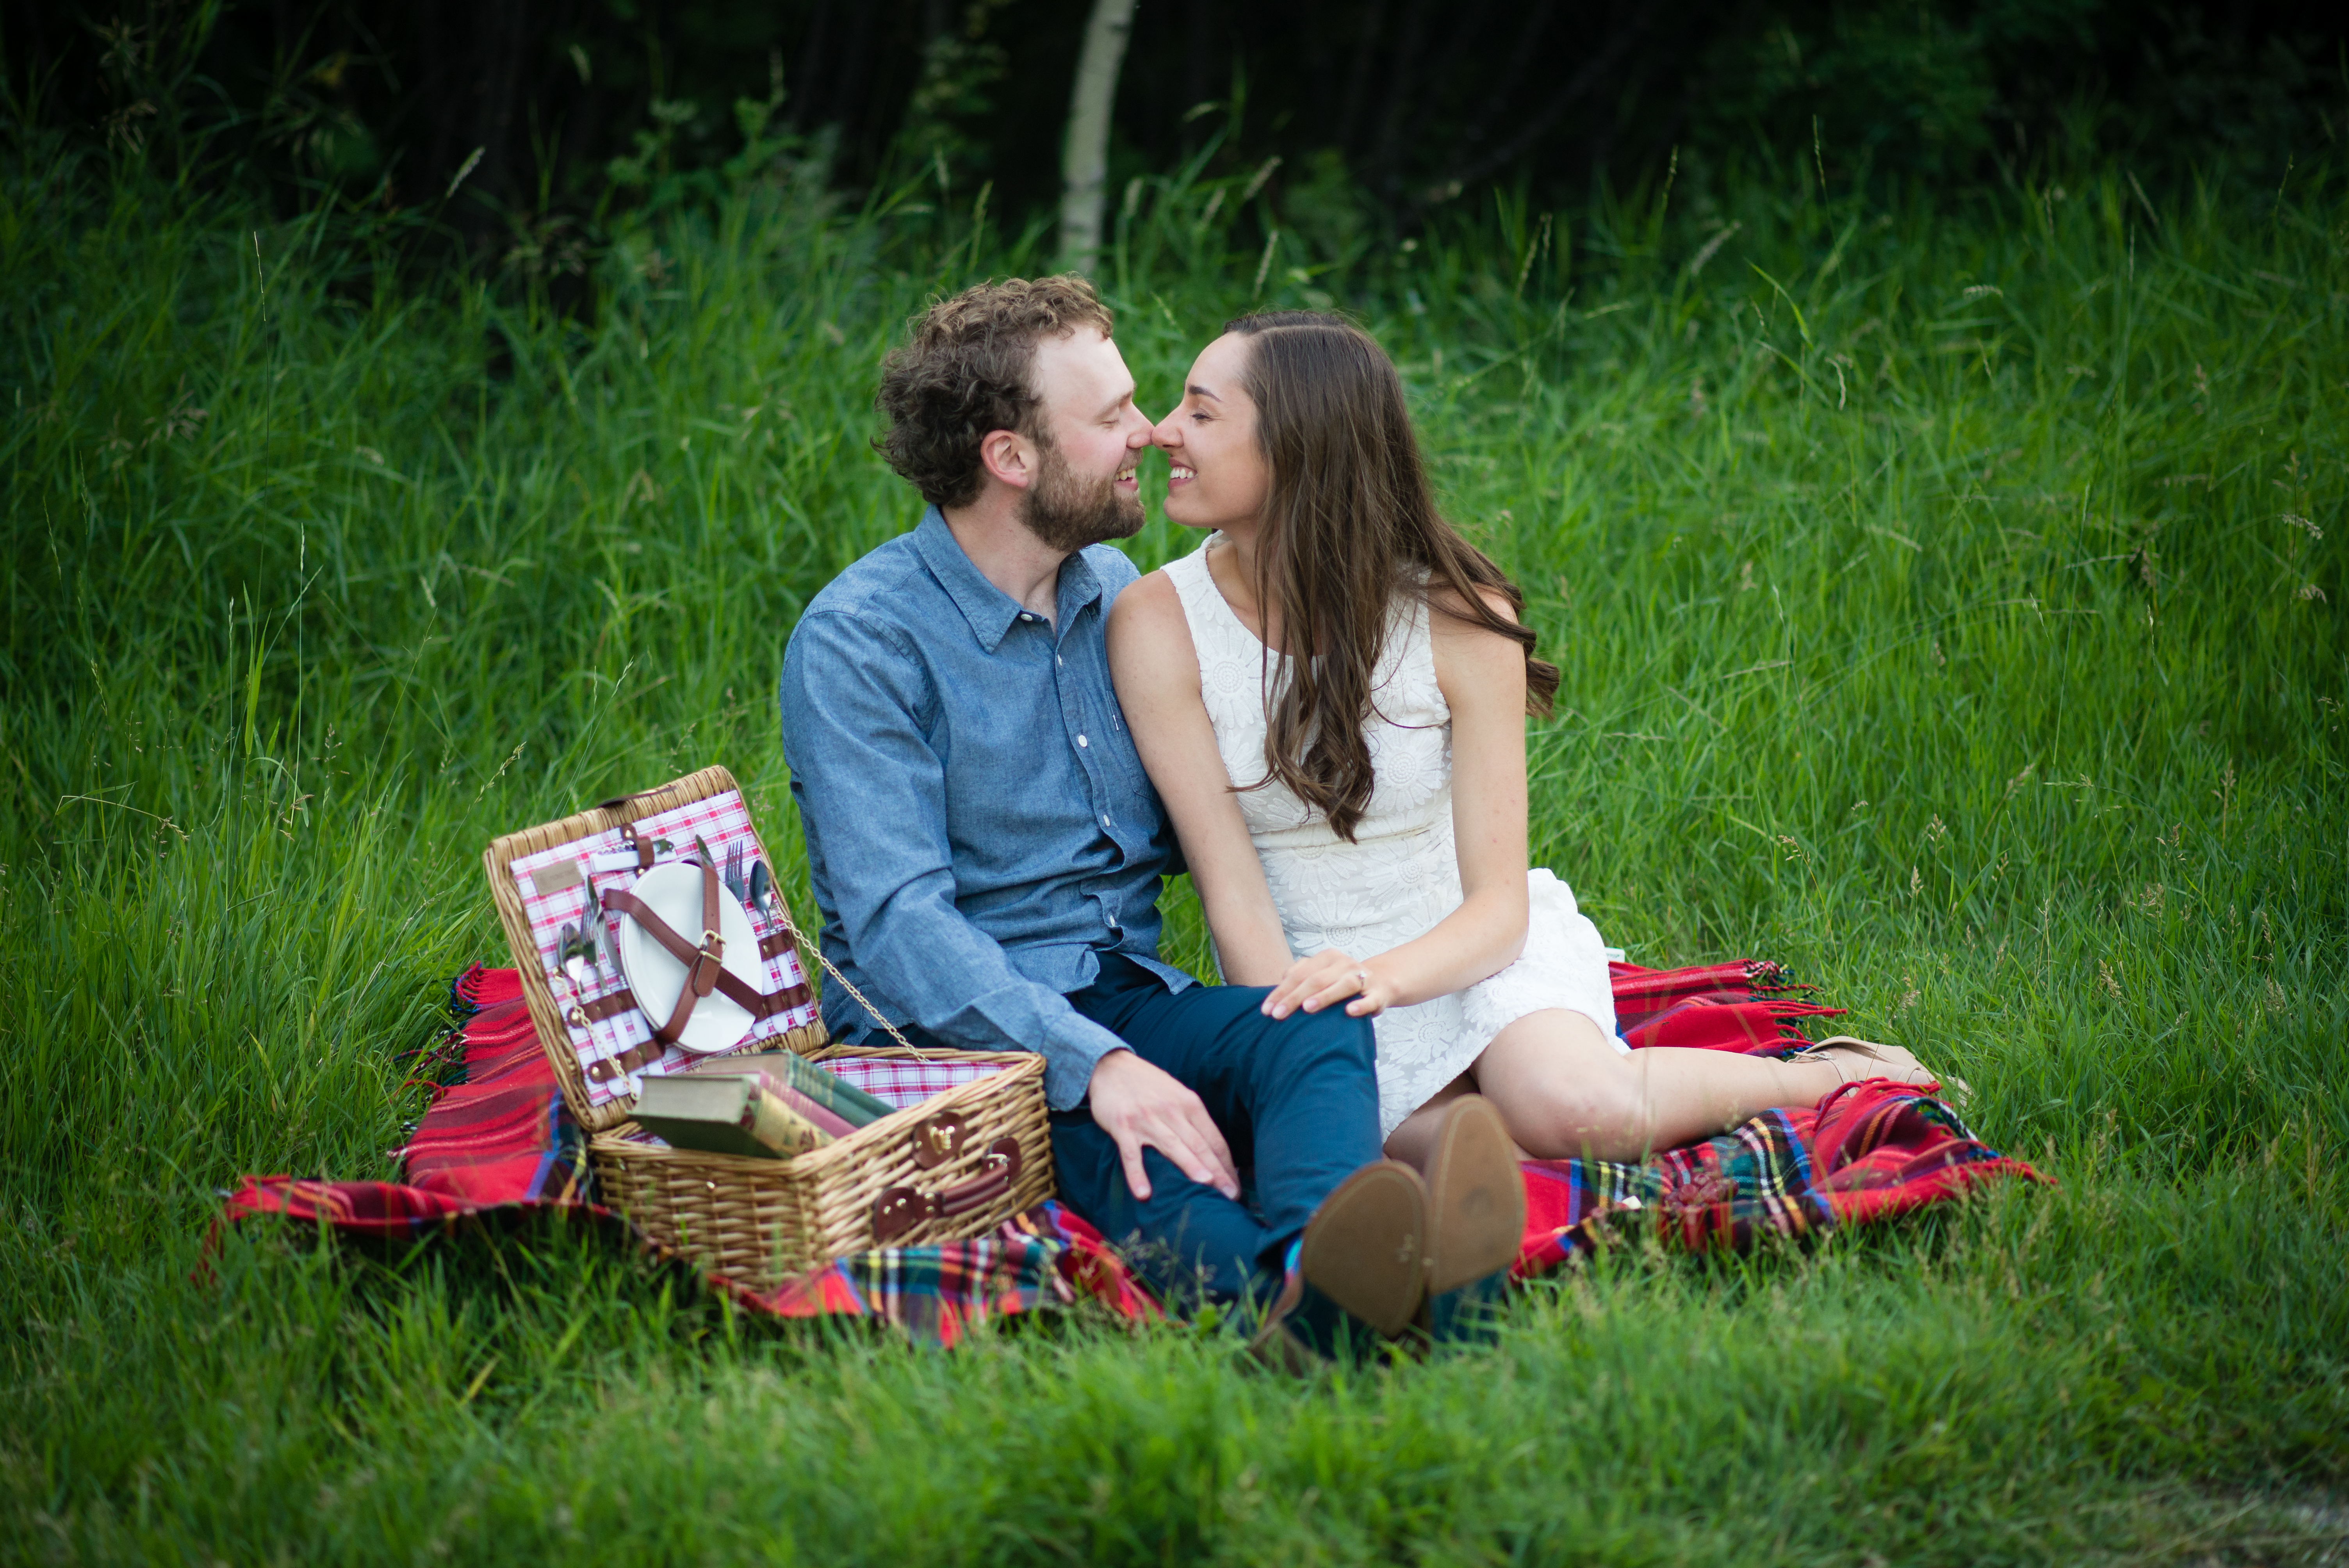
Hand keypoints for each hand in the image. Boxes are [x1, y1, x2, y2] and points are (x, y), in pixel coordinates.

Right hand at [1086, 1049, 1239, 1201]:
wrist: (1110, 1066)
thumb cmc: (1148, 1084)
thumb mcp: (1177, 1094)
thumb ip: (1192, 1118)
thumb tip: (1212, 1148)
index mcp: (1189, 1103)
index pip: (1213, 1138)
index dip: (1226, 1164)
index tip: (1235, 1185)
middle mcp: (1171, 1110)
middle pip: (1198, 1145)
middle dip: (1217, 1172)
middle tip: (1230, 1196)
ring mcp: (1146, 1119)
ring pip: (1172, 1146)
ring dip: (1190, 1167)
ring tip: (1205, 1186)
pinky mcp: (1122, 1126)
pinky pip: (1131, 1154)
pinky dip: (1137, 1174)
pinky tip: (1143, 1193)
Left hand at [1261, 949, 1394, 1019]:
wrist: (1378, 984)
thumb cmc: (1339, 984)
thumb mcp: (1320, 976)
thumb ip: (1300, 978)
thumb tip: (1277, 987)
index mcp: (1327, 957)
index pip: (1299, 974)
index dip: (1281, 991)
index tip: (1266, 1009)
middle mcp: (1344, 963)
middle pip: (1316, 979)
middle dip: (1295, 997)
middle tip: (1278, 1015)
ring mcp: (1363, 977)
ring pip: (1343, 985)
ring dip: (1325, 996)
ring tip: (1307, 1008)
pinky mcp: (1378, 994)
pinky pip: (1370, 999)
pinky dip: (1361, 1005)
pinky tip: (1349, 1011)